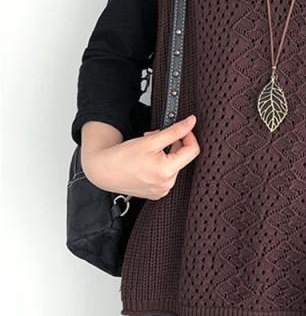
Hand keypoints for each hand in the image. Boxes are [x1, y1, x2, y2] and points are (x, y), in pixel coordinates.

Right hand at [81, 114, 199, 200]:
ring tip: (147, 149)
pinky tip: (147, 161)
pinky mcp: (156, 193)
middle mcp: (167, 185)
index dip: (188, 136)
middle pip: (182, 157)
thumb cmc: (122, 157)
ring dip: (165, 153)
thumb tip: (191, 122)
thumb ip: (174, 131)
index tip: (181, 128)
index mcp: (167, 172)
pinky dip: (160, 164)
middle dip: (172, 144)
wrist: (102, 171)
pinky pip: (166, 175)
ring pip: (174, 165)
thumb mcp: (150, 140)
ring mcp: (161, 190)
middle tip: (153, 137)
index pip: (192, 150)